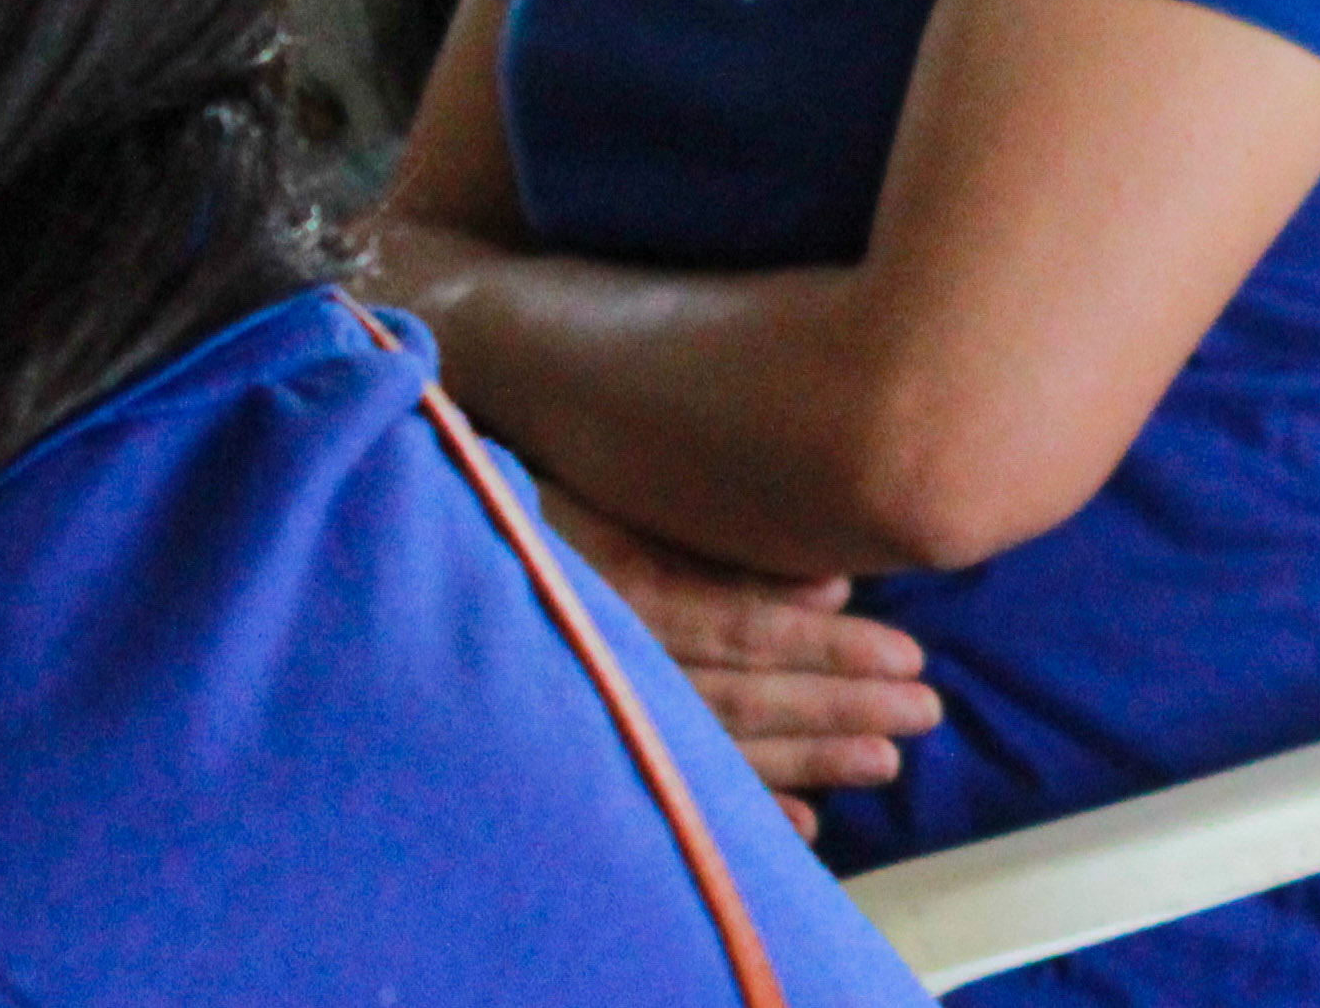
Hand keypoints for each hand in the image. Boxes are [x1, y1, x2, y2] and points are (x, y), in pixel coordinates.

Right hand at [543, 483, 942, 836]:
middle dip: (838, 708)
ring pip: (711, 740)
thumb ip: (711, 540)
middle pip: (738, 691)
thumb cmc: (519, 499)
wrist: (395, 549)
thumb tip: (829, 585)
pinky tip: (801, 827)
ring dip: (806, 758)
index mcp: (610, 580)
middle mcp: (596, 650)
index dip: (826, 648)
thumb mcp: (606, 492)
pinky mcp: (561, 741)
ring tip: (884, 764)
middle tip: (923, 715)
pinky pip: (661, 781)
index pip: (738, 624)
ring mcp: (576, 702)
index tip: (907, 659)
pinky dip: (737, 804)